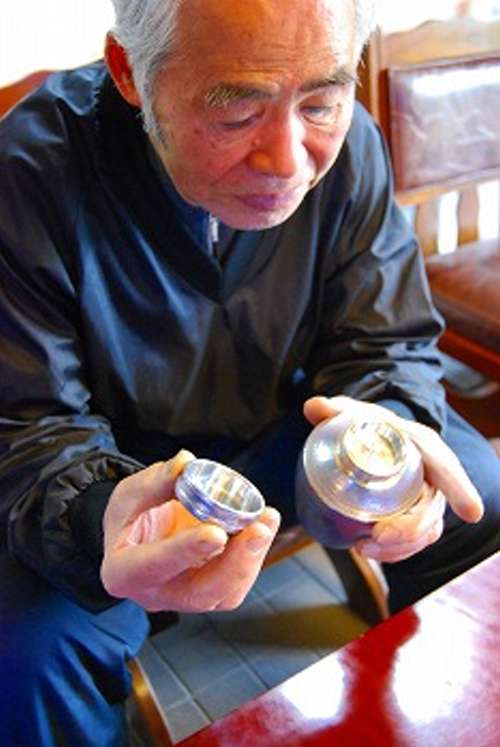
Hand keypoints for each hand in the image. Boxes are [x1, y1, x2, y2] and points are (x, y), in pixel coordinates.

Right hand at [100, 450, 280, 611]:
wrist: (136, 539)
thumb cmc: (128, 520)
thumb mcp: (130, 494)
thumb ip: (156, 481)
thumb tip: (185, 462)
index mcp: (124, 572)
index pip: (154, 565)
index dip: (185, 550)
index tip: (215, 532)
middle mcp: (156, 594)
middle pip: (199, 593)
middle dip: (235, 563)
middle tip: (257, 530)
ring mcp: (185, 597)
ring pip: (224, 592)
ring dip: (251, 556)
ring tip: (266, 520)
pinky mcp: (210, 591)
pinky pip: (236, 582)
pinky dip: (253, 553)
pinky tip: (263, 525)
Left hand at [303, 396, 483, 562]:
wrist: (375, 437)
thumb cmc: (371, 426)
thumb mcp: (353, 415)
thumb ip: (334, 411)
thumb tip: (314, 406)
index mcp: (422, 446)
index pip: (446, 467)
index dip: (460, 489)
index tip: (471, 512)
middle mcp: (431, 474)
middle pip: (432, 509)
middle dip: (409, 531)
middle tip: (374, 538)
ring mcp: (425, 498)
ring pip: (426, 531)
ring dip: (399, 548)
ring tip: (363, 548)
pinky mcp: (415, 516)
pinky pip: (415, 540)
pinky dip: (395, 552)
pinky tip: (369, 551)